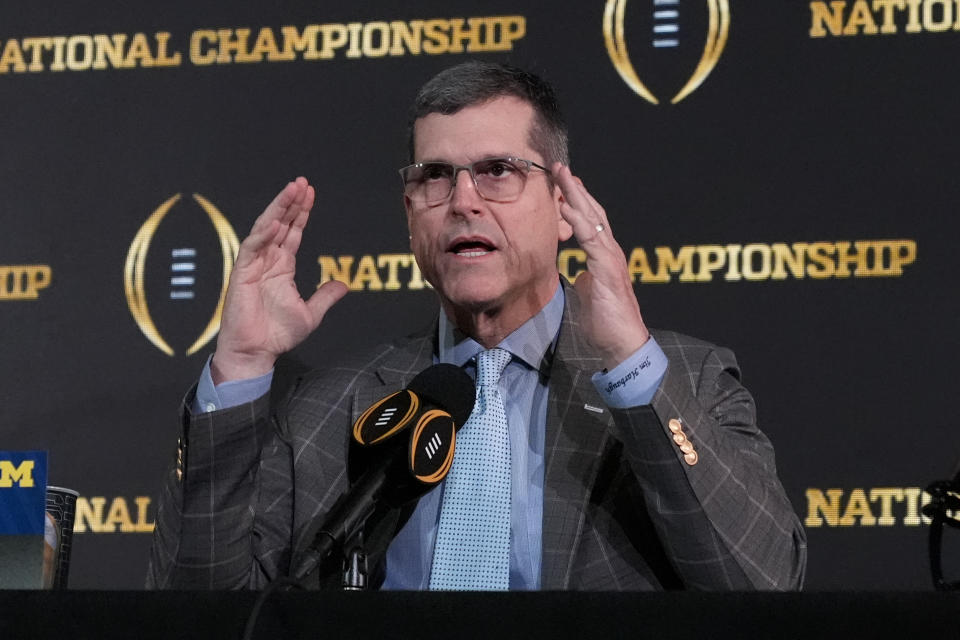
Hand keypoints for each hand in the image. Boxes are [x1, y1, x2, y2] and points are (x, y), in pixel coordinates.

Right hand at [211, 177, 347, 382]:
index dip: (301, 213)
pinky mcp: (242, 272)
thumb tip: (343, 285)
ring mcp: (253, 264)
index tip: (310, 193)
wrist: (257, 352)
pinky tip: (275, 220)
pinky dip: (263, 232)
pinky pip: (252, 247)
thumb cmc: (278, 335)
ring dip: (278, 209)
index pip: (292, 233)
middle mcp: (267, 261)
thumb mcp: (311, 313)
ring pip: (265, 229)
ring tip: (291, 190)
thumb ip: (325, 297)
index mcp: (282, 267)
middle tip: (302, 183)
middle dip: (290, 203)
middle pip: (280, 224)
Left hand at [553, 163, 649, 369]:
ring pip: (593, 220)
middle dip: (575, 189)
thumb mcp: (591, 295)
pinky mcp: (609, 270)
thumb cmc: (606, 323)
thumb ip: (587, 280)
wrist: (623, 345)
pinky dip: (579, 222)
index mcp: (605, 257)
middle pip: (593, 212)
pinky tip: (566, 208)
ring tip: (561, 176)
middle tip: (560, 168)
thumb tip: (581, 274)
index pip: (591, 223)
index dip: (577, 202)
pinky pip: (592, 240)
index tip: (561, 184)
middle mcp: (611, 253)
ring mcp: (612, 259)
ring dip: (576, 196)